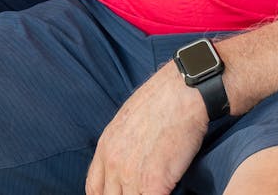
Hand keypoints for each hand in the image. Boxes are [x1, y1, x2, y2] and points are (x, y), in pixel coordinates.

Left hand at [85, 64, 209, 194]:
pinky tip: (167, 192)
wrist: (183, 92)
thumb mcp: (128, 119)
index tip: (120, 194)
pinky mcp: (154, 183)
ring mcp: (131, 176)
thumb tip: (130, 160)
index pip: (94, 188)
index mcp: (106, 148)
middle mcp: (113, 164)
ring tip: (155, 191)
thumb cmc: (163, 99)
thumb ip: (122, 144)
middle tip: (140, 191)